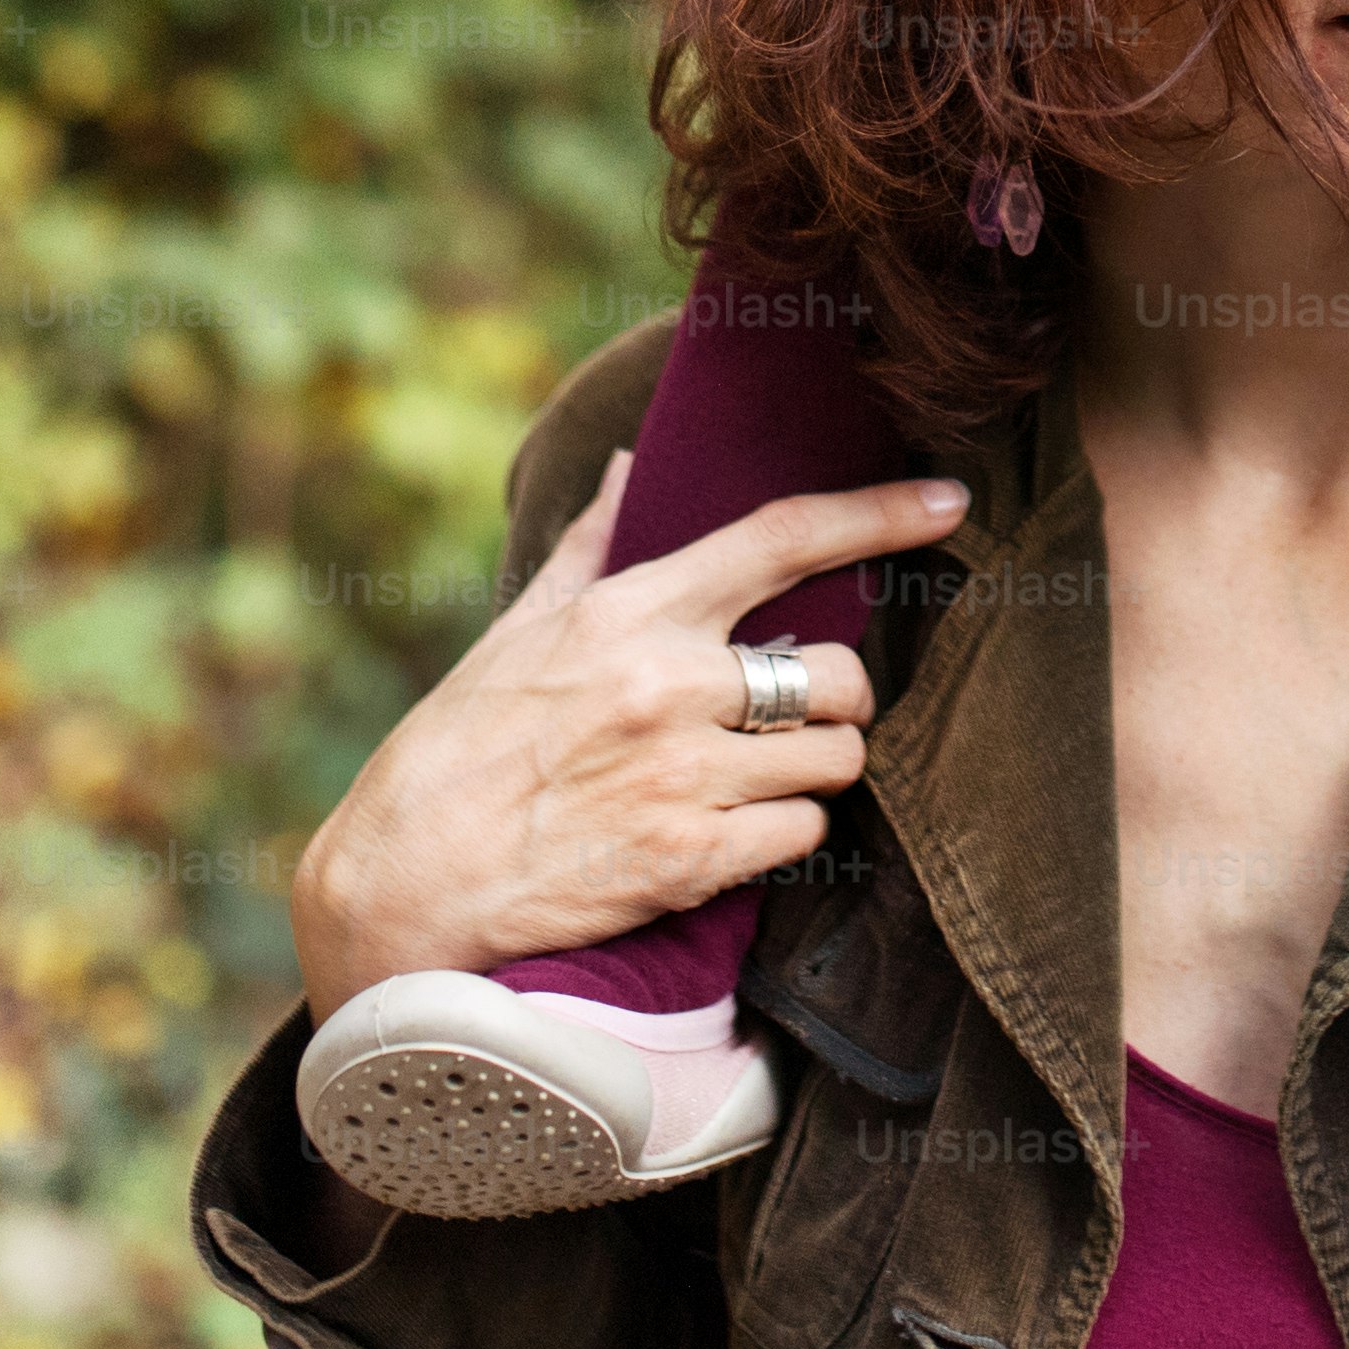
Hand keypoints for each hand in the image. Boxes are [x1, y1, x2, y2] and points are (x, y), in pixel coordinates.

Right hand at [284, 451, 965, 1018]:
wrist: (399, 884)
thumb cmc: (453, 751)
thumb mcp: (516, 633)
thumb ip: (588, 548)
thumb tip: (623, 464)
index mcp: (630, 614)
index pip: (781, 538)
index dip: (879, 513)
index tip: (949, 501)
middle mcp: (668, 686)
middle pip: (840, 673)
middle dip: (837, 698)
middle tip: (797, 716)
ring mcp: (682, 778)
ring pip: (836, 760)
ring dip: (814, 772)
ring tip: (757, 779)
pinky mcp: (687, 863)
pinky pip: (803, 835)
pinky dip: (785, 836)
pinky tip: (733, 836)